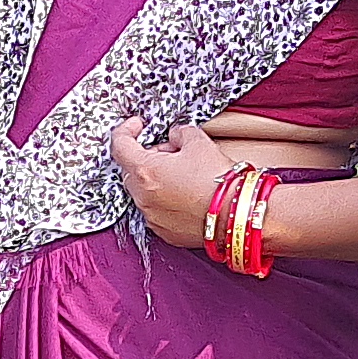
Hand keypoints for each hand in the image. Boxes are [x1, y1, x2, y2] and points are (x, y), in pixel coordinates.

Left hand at [110, 114, 232, 246]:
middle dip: (148, 157)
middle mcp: (143, 197)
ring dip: (156, 180)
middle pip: (132, 170)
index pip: (120, 146)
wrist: (237, 214)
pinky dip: (165, 201)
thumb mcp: (199, 142)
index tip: (136, 126)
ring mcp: (152, 217)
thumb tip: (175, 136)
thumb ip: (180, 133)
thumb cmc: (219, 180)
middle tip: (172, 152)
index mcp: (145, 171)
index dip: (126, 131)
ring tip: (184, 175)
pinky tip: (187, 195)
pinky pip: (156, 211)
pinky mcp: (165, 232)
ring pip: (144, 192)